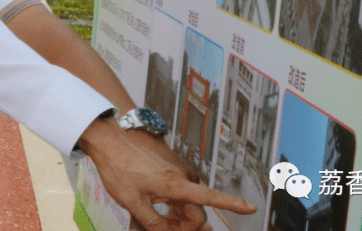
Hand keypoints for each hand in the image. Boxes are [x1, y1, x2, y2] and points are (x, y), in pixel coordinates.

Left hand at [78, 118, 255, 230]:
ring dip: (179, 215)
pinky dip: (174, 203)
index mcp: (175, 184)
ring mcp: (177, 171)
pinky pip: (181, 191)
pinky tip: (158, 207)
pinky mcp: (171, 168)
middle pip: (197, 210)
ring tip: (157, 220)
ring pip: (188, 202)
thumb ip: (153, 223)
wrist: (109, 140)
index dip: (233, 204)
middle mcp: (181, 176)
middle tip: (164, 229)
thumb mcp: (132, 202)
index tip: (251, 208)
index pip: (210, 198)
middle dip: (186, 225)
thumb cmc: (119, 166)